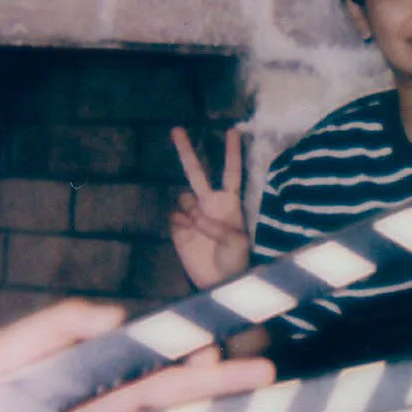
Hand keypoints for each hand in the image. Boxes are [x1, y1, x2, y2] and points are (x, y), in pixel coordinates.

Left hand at [0, 301, 278, 411]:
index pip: (163, 360)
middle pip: (174, 394)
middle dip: (220, 386)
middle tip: (267, 374)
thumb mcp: (23, 339)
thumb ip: (64, 324)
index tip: (225, 351)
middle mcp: (112, 403)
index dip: (196, 356)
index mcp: (105, 366)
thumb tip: (118, 317)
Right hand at [170, 124, 251, 289]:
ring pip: (183, 196)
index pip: (230, 172)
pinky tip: (188, 234)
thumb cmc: (236, 261)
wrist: (217, 282)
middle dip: (186, 150)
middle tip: (176, 129)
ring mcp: (192, 214)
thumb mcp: (237, 244)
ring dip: (189, 208)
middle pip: (196, 172)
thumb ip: (219, 227)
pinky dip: (180, 222)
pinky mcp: (178, 227)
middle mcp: (209, 203)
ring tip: (199, 227)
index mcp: (229, 203)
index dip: (232, 152)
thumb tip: (194, 216)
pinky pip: (174, 216)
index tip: (233, 130)